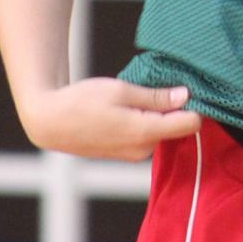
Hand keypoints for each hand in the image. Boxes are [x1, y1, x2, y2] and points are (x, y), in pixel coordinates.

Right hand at [19, 78, 202, 160]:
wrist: (49, 122)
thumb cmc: (82, 101)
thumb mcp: (121, 90)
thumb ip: (156, 96)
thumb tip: (186, 97)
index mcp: (145, 132)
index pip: (191, 123)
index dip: (193, 104)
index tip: (184, 88)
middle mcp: (143, 149)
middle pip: (177, 126)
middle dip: (173, 108)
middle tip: (154, 87)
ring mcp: (134, 155)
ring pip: (162, 130)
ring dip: (157, 114)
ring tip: (134, 97)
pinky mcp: (126, 154)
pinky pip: (148, 136)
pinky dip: (146, 122)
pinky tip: (128, 109)